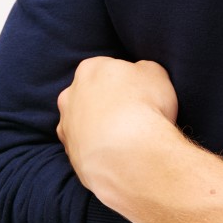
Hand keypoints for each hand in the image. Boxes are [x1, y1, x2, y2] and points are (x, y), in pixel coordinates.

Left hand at [56, 57, 178, 207]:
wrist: (130, 153)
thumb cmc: (144, 105)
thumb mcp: (156, 73)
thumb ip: (142, 70)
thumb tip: (139, 76)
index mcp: (90, 68)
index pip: (107, 68)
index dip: (124, 80)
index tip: (138, 91)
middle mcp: (70, 95)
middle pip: (90, 94)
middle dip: (106, 101)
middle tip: (130, 112)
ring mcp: (66, 126)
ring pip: (84, 122)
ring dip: (99, 127)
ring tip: (125, 137)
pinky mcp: (70, 154)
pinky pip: (85, 147)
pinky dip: (98, 149)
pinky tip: (116, 153)